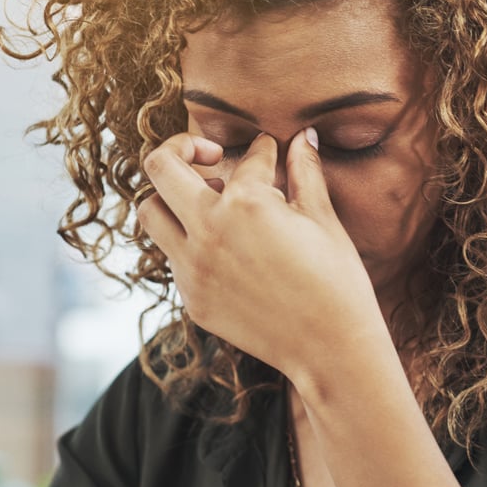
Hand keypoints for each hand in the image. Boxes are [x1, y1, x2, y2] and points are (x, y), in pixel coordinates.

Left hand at [137, 130, 384, 381]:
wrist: (331, 350)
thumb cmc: (337, 281)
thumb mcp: (323, 219)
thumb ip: (305, 172)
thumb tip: (303, 137)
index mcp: (246, 202)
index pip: (247, 157)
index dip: (265, 150)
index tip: (272, 154)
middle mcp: (208, 230)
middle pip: (158, 166)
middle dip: (181, 147)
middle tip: (210, 155)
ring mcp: (193, 267)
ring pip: (149, 212)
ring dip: (171, 197)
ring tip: (206, 200)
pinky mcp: (192, 298)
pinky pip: (171, 256)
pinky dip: (188, 241)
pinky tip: (221, 245)